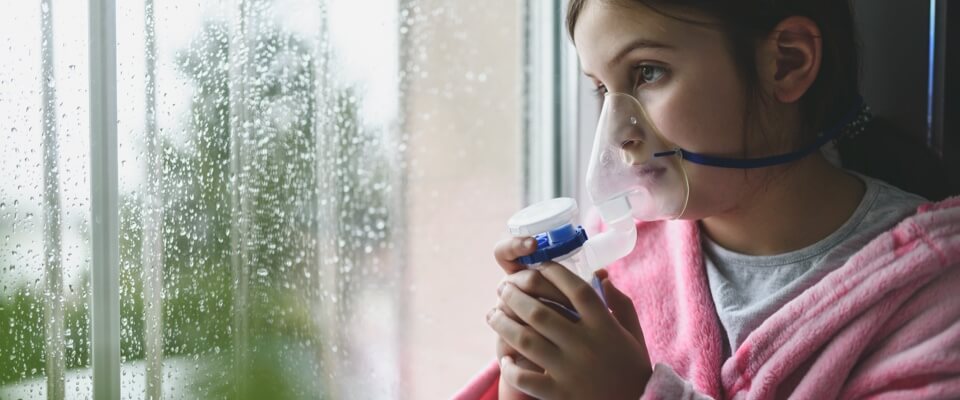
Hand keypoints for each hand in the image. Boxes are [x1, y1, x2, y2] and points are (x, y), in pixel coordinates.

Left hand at [488, 262, 651, 399]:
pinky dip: (510, 367)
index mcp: (605, 326)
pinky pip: (525, 378)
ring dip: (504, 324)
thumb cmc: (632, 369)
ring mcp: (571, 371)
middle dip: (515, 296)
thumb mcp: (633, 333)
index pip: (576, 289)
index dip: (554, 273)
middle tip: (503, 289)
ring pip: (526, 340)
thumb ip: (619, 303)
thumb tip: (600, 275)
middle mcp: (586, 345)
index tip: (537, 265)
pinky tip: (505, 358)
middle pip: (541, 312)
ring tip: (493, 315)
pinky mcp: (559, 395)